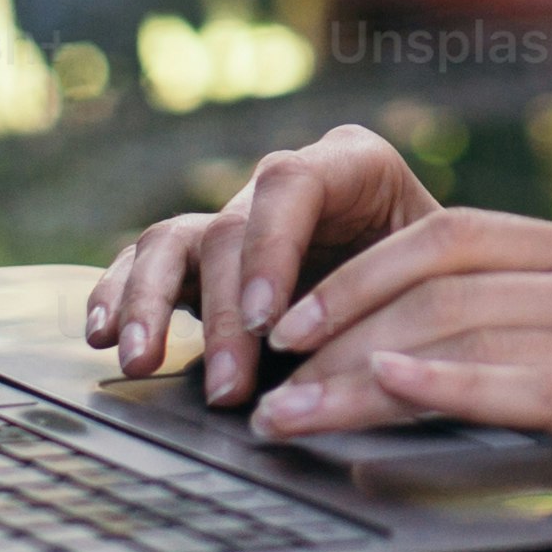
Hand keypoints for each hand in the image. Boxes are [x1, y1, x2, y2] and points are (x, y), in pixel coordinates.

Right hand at [84, 124, 438, 405]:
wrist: (438, 287)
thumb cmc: (448, 281)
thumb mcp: (444, 277)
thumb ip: (403, 298)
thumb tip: (359, 363)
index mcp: (353, 164)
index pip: (292, 183)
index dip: (273, 249)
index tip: (272, 322)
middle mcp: (284, 184)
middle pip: (230, 229)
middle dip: (226, 315)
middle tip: (229, 387)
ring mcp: (236, 219)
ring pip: (174, 241)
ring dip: (151, 303)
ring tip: (140, 358)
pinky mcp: (201, 259)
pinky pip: (146, 264)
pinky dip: (119, 295)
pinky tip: (103, 336)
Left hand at [248, 212, 551, 551]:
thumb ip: (532, 334)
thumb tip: (411, 367)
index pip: (444, 236)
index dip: (354, 273)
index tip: (288, 320)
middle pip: (434, 285)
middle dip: (334, 335)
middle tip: (266, 385)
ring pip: (461, 333)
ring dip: (359, 379)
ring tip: (294, 419)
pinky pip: (524, 380)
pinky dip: (446, 383)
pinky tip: (388, 391)